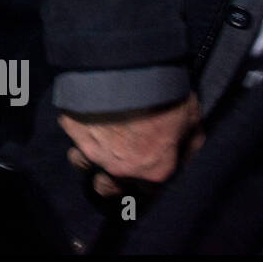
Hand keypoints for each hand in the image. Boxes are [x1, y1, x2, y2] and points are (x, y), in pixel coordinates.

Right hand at [60, 94, 203, 196]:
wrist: (129, 68)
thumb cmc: (166, 95)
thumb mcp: (192, 117)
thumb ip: (189, 141)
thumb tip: (186, 152)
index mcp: (152, 171)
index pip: (148, 193)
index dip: (148, 179)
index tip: (148, 168)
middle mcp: (119, 168)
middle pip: (106, 188)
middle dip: (109, 182)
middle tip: (115, 164)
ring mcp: (90, 149)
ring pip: (80, 162)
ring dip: (86, 156)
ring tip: (94, 142)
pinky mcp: (71, 127)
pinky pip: (72, 131)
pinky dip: (78, 124)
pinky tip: (86, 111)